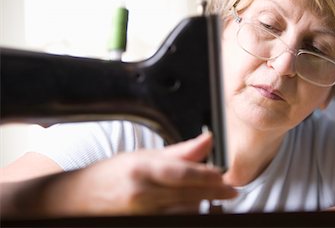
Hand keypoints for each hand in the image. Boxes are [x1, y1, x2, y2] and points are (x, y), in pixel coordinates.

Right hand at [1, 132, 236, 217]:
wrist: (78, 199)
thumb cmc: (111, 175)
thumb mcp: (144, 156)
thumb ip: (180, 151)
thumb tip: (208, 140)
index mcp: (142, 170)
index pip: (183, 174)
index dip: (208, 176)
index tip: (225, 178)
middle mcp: (141, 195)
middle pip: (187, 195)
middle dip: (213, 193)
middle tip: (230, 191)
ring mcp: (141, 214)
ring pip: (183, 212)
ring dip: (201, 204)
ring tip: (212, 197)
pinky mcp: (142, 223)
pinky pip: (173, 220)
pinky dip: (186, 213)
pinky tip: (192, 206)